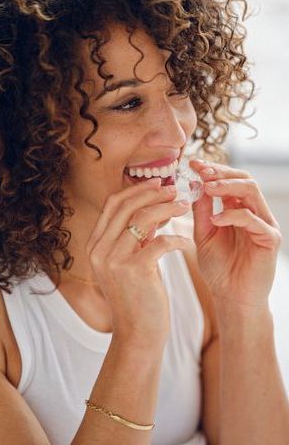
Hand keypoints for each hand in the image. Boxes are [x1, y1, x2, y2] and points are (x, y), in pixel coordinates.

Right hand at [85, 178, 191, 346]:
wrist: (138, 335)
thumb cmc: (138, 297)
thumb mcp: (131, 262)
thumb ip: (136, 236)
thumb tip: (154, 207)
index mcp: (95, 245)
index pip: (112, 204)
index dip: (135, 190)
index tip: (156, 184)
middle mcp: (99, 250)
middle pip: (125, 205)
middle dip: (152, 192)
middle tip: (174, 189)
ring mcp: (114, 260)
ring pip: (142, 218)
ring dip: (167, 208)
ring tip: (184, 206)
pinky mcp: (134, 271)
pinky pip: (160, 242)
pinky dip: (176, 238)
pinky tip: (186, 242)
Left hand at [190, 158, 281, 308]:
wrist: (232, 298)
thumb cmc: (219, 268)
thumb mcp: (204, 234)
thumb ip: (202, 211)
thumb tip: (196, 183)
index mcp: (237, 209)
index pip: (228, 181)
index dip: (211, 169)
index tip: (192, 163)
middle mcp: (253, 212)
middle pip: (243, 178)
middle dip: (221, 172)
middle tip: (201, 170)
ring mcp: (263, 224)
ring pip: (251, 191)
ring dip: (227, 186)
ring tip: (207, 187)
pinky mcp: (270, 238)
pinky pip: (254, 219)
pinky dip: (233, 215)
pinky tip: (216, 220)